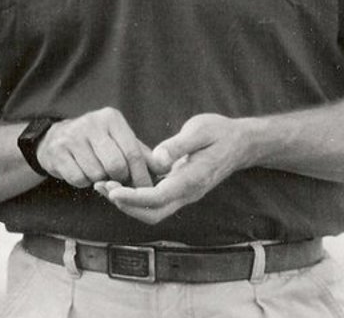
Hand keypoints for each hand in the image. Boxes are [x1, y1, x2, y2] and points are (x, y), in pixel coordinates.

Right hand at [36, 108, 154, 188]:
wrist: (54, 139)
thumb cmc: (98, 144)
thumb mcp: (121, 142)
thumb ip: (144, 155)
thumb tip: (167, 167)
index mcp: (111, 118)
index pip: (133, 153)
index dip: (141, 176)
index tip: (145, 191)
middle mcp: (91, 123)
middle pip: (116, 166)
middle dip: (119, 180)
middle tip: (117, 181)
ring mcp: (71, 136)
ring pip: (97, 175)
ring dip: (100, 181)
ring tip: (97, 173)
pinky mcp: (57, 152)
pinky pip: (78, 179)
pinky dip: (83, 183)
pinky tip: (81, 172)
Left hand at [95, 113, 257, 223]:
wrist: (241, 143)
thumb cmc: (220, 132)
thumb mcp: (200, 130)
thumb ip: (178, 145)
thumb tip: (158, 159)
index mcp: (192, 179)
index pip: (158, 198)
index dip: (133, 198)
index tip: (112, 190)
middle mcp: (188, 193)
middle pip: (153, 214)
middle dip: (125, 206)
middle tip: (102, 187)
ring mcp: (185, 194)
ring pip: (154, 211)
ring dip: (128, 204)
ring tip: (104, 186)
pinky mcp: (181, 190)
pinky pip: (156, 202)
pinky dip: (136, 197)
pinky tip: (120, 182)